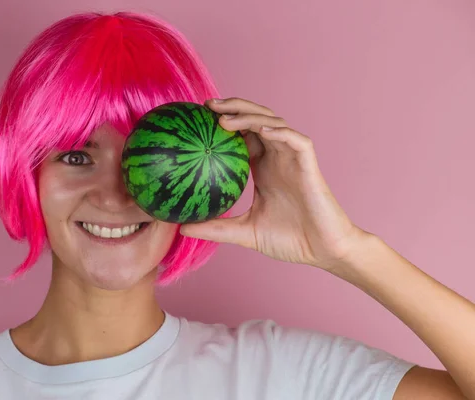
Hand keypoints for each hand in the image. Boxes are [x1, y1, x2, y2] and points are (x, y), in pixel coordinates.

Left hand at [179, 97, 368, 271]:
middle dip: (233, 107)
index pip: (241, 135)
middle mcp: (277, 157)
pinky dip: (279, 131)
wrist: (323, 251)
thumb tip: (182, 228)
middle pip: (255, 120)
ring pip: (273, 123)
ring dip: (249, 116)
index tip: (196, 118)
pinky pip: (296, 140)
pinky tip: (260, 130)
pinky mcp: (309, 164)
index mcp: (263, 167)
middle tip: (206, 105)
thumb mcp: (244, 232)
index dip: (223, 121)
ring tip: (224, 117)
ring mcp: (293, 158)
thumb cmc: (289, 240)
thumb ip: (216, 228)